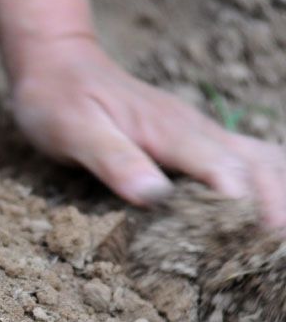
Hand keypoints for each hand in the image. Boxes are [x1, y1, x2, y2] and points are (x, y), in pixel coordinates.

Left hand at [11, 35, 285, 226]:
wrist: (58, 64)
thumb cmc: (59, 99)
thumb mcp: (74, 130)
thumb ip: (113, 159)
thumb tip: (152, 195)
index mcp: (172, 130)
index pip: (225, 171)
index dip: (242, 211)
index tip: (250, 247)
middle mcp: (198, 131)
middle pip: (259, 169)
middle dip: (275, 210)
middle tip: (274, 257)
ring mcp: (202, 134)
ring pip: (266, 162)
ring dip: (279, 198)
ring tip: (277, 244)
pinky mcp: (198, 142)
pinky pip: (252, 160)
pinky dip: (270, 186)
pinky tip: (273, 216)